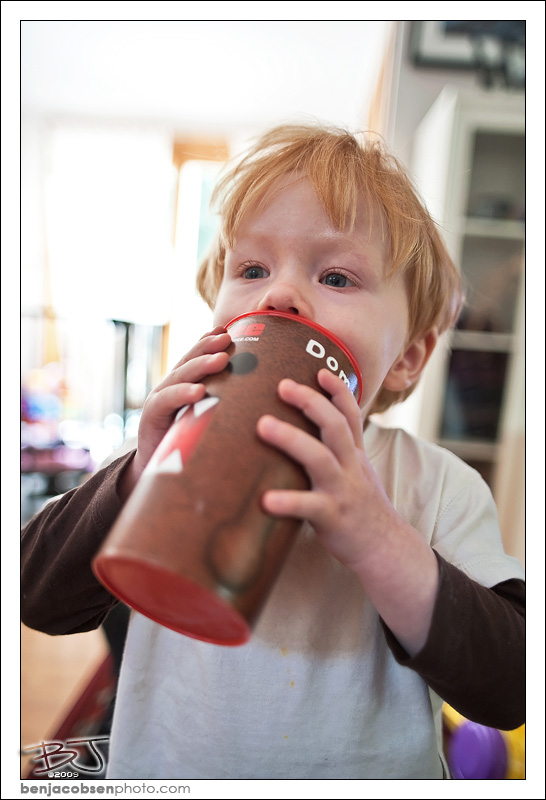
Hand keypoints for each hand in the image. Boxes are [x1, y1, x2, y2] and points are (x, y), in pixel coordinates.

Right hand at [119, 326, 230, 498]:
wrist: (157, 473)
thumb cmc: (189, 444)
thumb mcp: (207, 419)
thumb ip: (224, 404)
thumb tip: (260, 395)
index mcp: (184, 383)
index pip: (196, 356)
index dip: (209, 341)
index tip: (228, 329)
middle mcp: (170, 387)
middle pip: (189, 360)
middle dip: (208, 347)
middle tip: (227, 338)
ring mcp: (159, 399)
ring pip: (180, 376)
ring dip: (200, 366)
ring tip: (220, 359)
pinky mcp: (151, 417)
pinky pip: (167, 401)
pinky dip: (182, 394)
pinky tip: (198, 391)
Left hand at [256, 368, 393, 567]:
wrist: (385, 548)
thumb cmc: (360, 507)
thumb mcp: (355, 472)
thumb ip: (335, 450)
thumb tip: (302, 429)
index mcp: (354, 455)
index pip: (350, 415)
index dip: (337, 390)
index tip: (319, 370)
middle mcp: (350, 467)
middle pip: (334, 427)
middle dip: (310, 402)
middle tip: (281, 385)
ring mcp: (343, 491)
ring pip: (320, 458)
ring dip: (291, 439)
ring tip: (262, 425)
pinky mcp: (334, 517)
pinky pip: (310, 507)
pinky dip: (289, 502)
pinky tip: (266, 500)